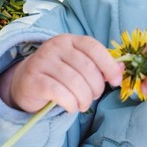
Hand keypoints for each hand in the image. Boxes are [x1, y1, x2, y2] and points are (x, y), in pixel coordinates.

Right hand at [0, 34, 122, 113]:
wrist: (25, 82)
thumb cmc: (59, 74)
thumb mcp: (79, 65)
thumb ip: (99, 65)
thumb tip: (121, 70)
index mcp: (70, 39)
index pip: (94, 48)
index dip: (109, 66)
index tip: (115, 81)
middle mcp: (55, 46)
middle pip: (87, 68)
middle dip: (96, 87)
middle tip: (93, 97)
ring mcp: (42, 61)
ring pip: (75, 83)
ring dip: (84, 99)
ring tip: (83, 104)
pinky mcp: (33, 80)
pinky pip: (60, 93)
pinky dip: (71, 103)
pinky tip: (71, 107)